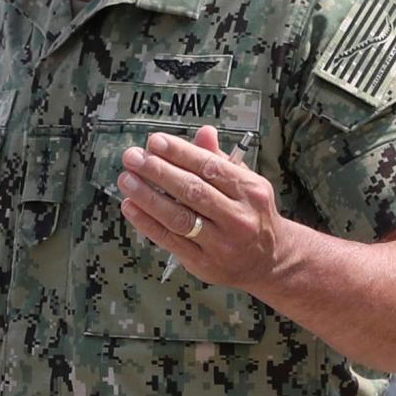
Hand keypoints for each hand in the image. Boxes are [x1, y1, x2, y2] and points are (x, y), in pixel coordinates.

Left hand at [116, 124, 287, 293]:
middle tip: (133, 157)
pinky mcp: (204, 264)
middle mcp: (239, 218)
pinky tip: (130, 206)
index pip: (210, 167)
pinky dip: (147, 223)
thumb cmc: (251, 213)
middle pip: (192, 191)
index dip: (180, 153)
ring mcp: (221, 244)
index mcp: (251, 191)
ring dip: (147, 197)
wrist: (269, 261)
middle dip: (158, 171)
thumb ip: (220, 159)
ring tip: (126, 179)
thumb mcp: (246, 183)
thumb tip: (203, 132)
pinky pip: (170, 240)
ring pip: (178, 218)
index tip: (154, 142)